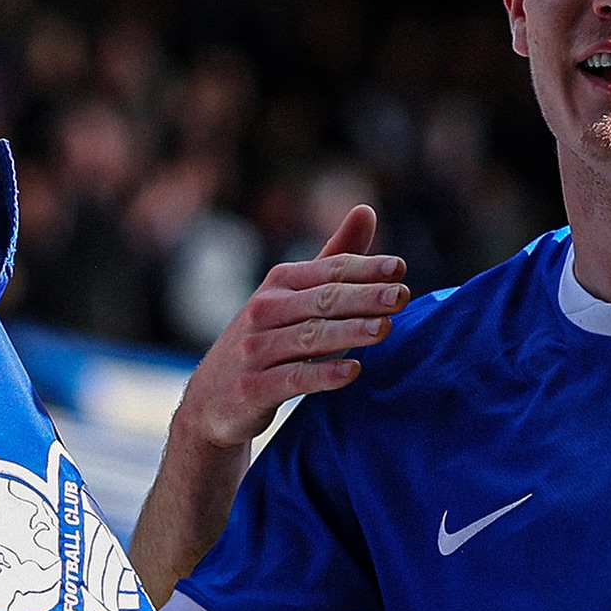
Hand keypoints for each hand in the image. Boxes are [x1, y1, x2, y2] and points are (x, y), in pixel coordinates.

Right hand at [173, 203, 408, 450]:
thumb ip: (333, 258)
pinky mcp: (254, 388)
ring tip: (384, 329)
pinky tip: (353, 371)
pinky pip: (293, 379)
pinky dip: (323, 375)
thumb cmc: (266, 341)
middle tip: (400, 295)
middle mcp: (264, 311)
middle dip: (363, 297)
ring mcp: (256, 350)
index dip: (364, 268)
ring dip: (349, 332)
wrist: (210, 400)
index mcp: (278, 284)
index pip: (328, 270)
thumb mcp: (293, 296)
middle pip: (322, 300)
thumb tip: (366, 209)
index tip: (399, 268)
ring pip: (309, 338)